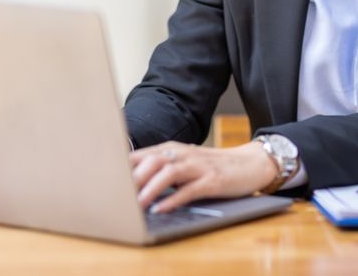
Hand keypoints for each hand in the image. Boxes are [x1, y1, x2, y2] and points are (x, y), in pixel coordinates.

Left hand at [129, 141, 278, 212]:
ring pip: (169, 172)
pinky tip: (162, 209)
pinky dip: (174, 199)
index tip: (106, 180)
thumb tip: (132, 183)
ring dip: (151, 188)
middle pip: (153, 160)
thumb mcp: (186, 164)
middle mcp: (185, 154)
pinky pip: (190, 190)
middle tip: (116, 194)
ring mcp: (199, 167)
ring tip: (136, 204)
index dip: (124, 166)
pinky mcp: (212, 181)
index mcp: (174, 149)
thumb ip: (162, 169)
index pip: (143, 154)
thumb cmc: (213, 166)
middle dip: (134, 177)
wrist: (250, 164)